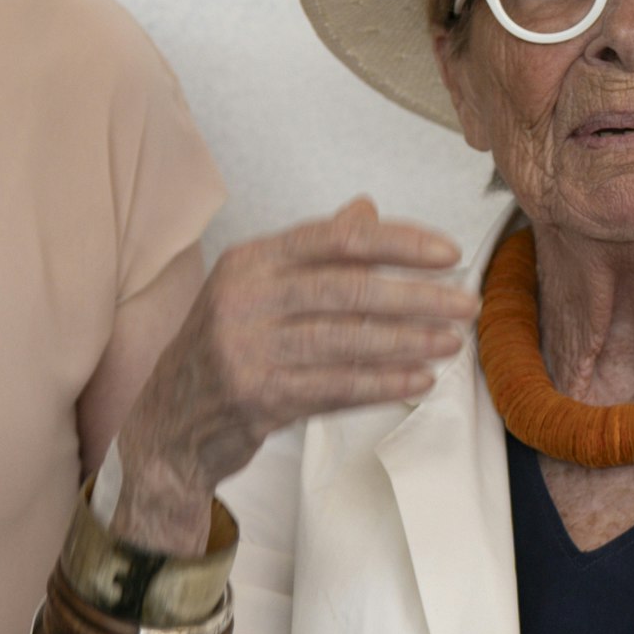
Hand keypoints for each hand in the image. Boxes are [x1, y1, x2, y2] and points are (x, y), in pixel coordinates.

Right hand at [112, 197, 479, 551]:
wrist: (167, 423)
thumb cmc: (225, 349)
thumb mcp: (256, 289)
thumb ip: (311, 252)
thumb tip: (366, 211)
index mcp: (249, 261)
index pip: (335, 239)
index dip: (397, 243)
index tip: (448, 253)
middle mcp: (243, 298)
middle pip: (347, 289)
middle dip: (415, 296)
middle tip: (466, 303)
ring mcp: (246, 349)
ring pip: (345, 340)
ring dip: (408, 341)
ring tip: (451, 341)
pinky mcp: (256, 397)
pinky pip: (335, 387)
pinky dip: (383, 384)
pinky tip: (419, 380)